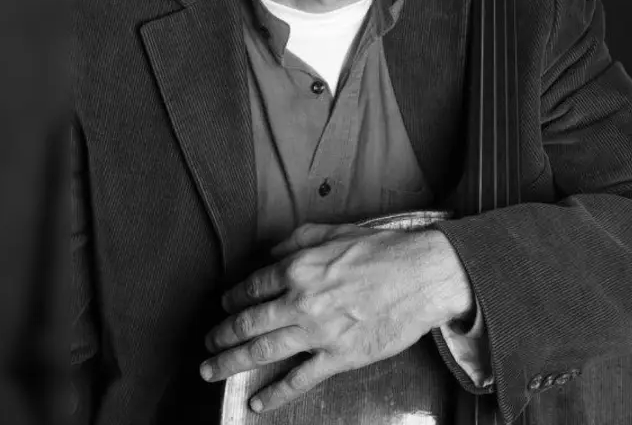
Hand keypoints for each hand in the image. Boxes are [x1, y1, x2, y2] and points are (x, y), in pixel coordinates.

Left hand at [199, 222, 474, 413]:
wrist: (425, 275)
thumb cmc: (386, 251)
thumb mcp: (338, 231)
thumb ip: (300, 239)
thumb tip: (273, 251)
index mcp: (299, 267)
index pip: (252, 287)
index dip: (232, 299)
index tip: (223, 307)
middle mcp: (302, 301)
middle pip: (248, 323)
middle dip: (220, 337)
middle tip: (206, 346)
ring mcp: (319, 332)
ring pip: (263, 352)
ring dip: (231, 363)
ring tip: (212, 370)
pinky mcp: (340, 357)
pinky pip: (300, 379)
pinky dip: (275, 394)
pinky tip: (258, 402)